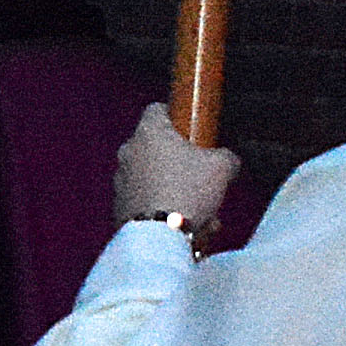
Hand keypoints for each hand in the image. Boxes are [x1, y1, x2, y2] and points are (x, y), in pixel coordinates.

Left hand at [115, 104, 240, 232]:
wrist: (157, 236)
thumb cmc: (188, 190)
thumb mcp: (221, 167)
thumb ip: (226, 157)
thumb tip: (227, 160)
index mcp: (149, 132)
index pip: (157, 109)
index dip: (176, 115)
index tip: (191, 129)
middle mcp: (128, 152)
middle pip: (155, 148)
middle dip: (179, 162)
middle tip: (201, 179)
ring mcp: (119, 181)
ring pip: (152, 180)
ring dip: (174, 191)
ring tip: (200, 213)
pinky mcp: (117, 208)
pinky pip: (145, 203)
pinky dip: (163, 212)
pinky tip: (185, 228)